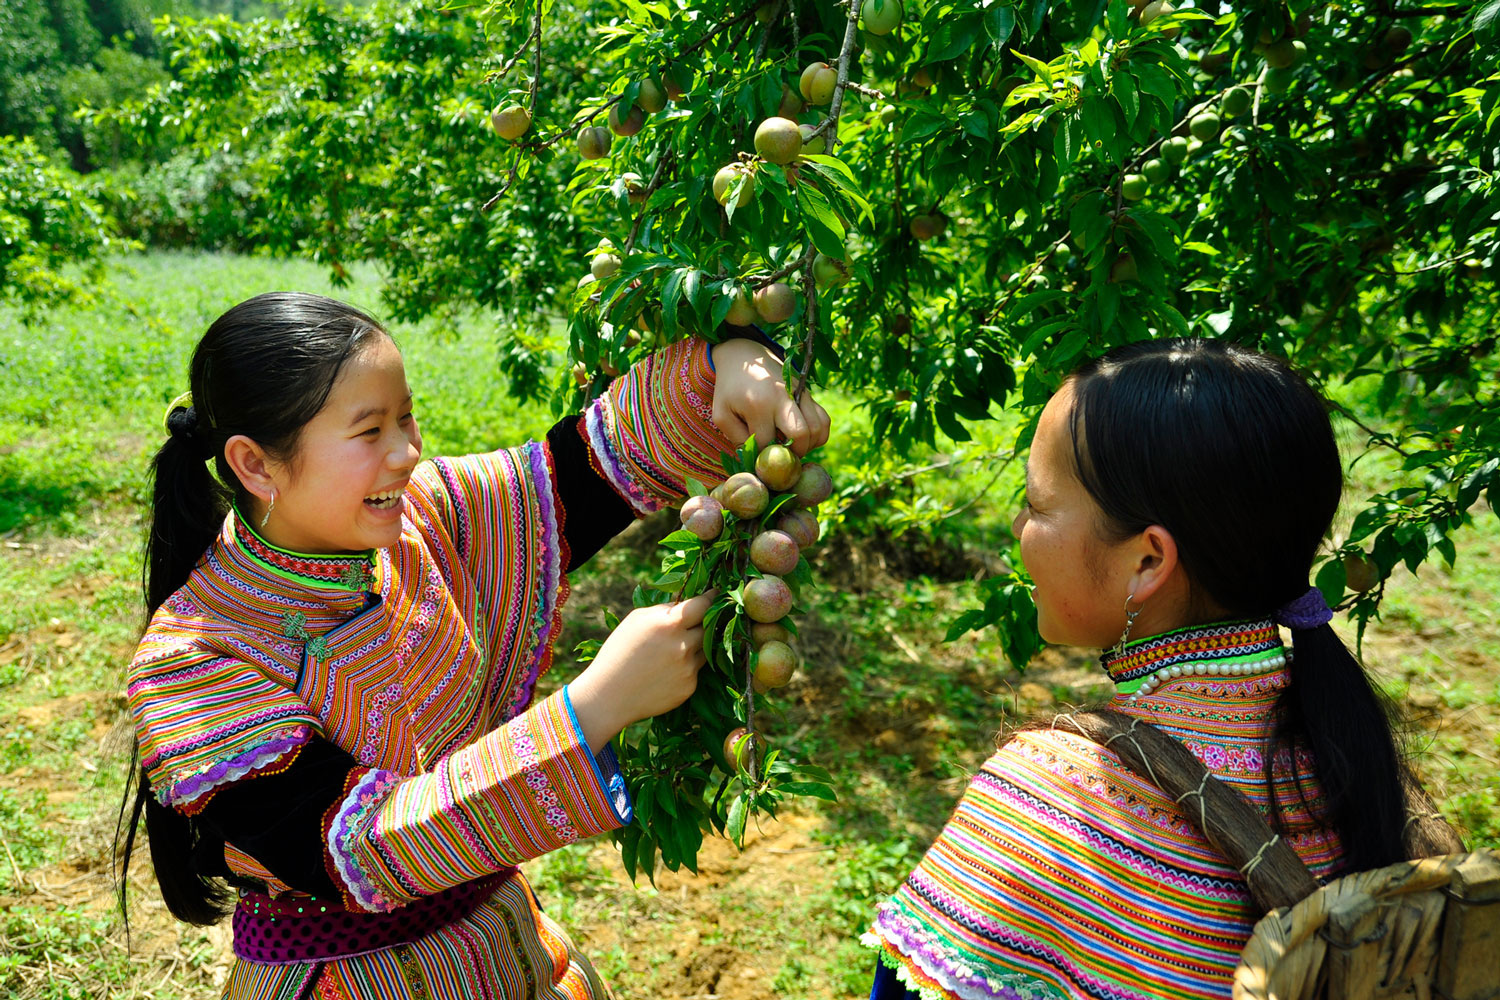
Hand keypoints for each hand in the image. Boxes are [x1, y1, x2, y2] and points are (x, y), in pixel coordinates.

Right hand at [567, 592, 714, 751]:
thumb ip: (664, 610)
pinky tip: (666, 672)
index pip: (703, 605)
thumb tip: (686, 603)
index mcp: (669, 624)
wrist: (609, 696)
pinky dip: (686, 667)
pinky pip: (696, 670)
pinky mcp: (690, 687)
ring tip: (670, 652)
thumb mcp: (636, 620)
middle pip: (709, 627)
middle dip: (702, 624)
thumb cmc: (618, 652)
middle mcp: (683, 645)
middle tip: (692, 624)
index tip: (716, 593)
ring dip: (695, 646)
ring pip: (705, 649)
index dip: (711, 598)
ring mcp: (688, 668)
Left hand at [710, 339, 831, 456]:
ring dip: (807, 446)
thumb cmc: (730, 389)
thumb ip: (736, 438)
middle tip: (781, 456)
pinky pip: (824, 420)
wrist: (744, 356)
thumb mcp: (721, 414)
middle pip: (801, 436)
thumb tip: (759, 457)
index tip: (755, 453)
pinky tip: (803, 439)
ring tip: (791, 447)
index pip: (766, 442)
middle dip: (792, 454)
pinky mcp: (808, 392)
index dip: (761, 453)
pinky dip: (818, 435)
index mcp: (758, 404)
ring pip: (818, 429)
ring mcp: (799, 394)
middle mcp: (783, 398)